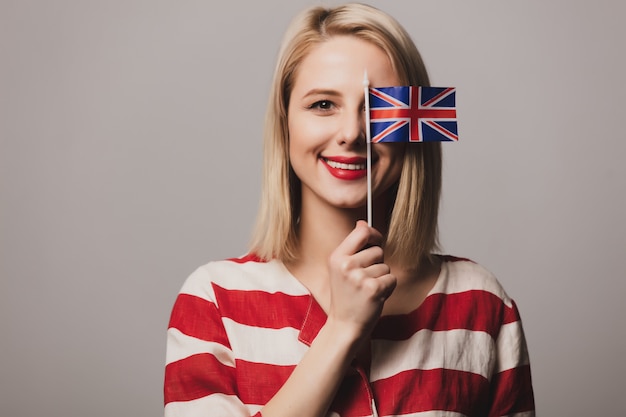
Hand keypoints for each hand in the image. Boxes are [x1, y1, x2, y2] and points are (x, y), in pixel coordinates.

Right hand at [326, 220, 396, 336]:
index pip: (361, 232)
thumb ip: (353, 247)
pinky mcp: (373, 289)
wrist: (344, 325)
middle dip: (377, 264)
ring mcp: (359, 278)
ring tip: (367, 290)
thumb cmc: (346, 296)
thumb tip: (363, 224)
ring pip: (385, 267)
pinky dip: (387, 288)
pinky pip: (391, 279)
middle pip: (377, 251)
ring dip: (381, 278)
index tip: (376, 240)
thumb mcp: (340, 268)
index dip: (373, 234)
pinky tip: (374, 297)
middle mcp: (346, 265)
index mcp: (336, 257)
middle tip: (364, 280)